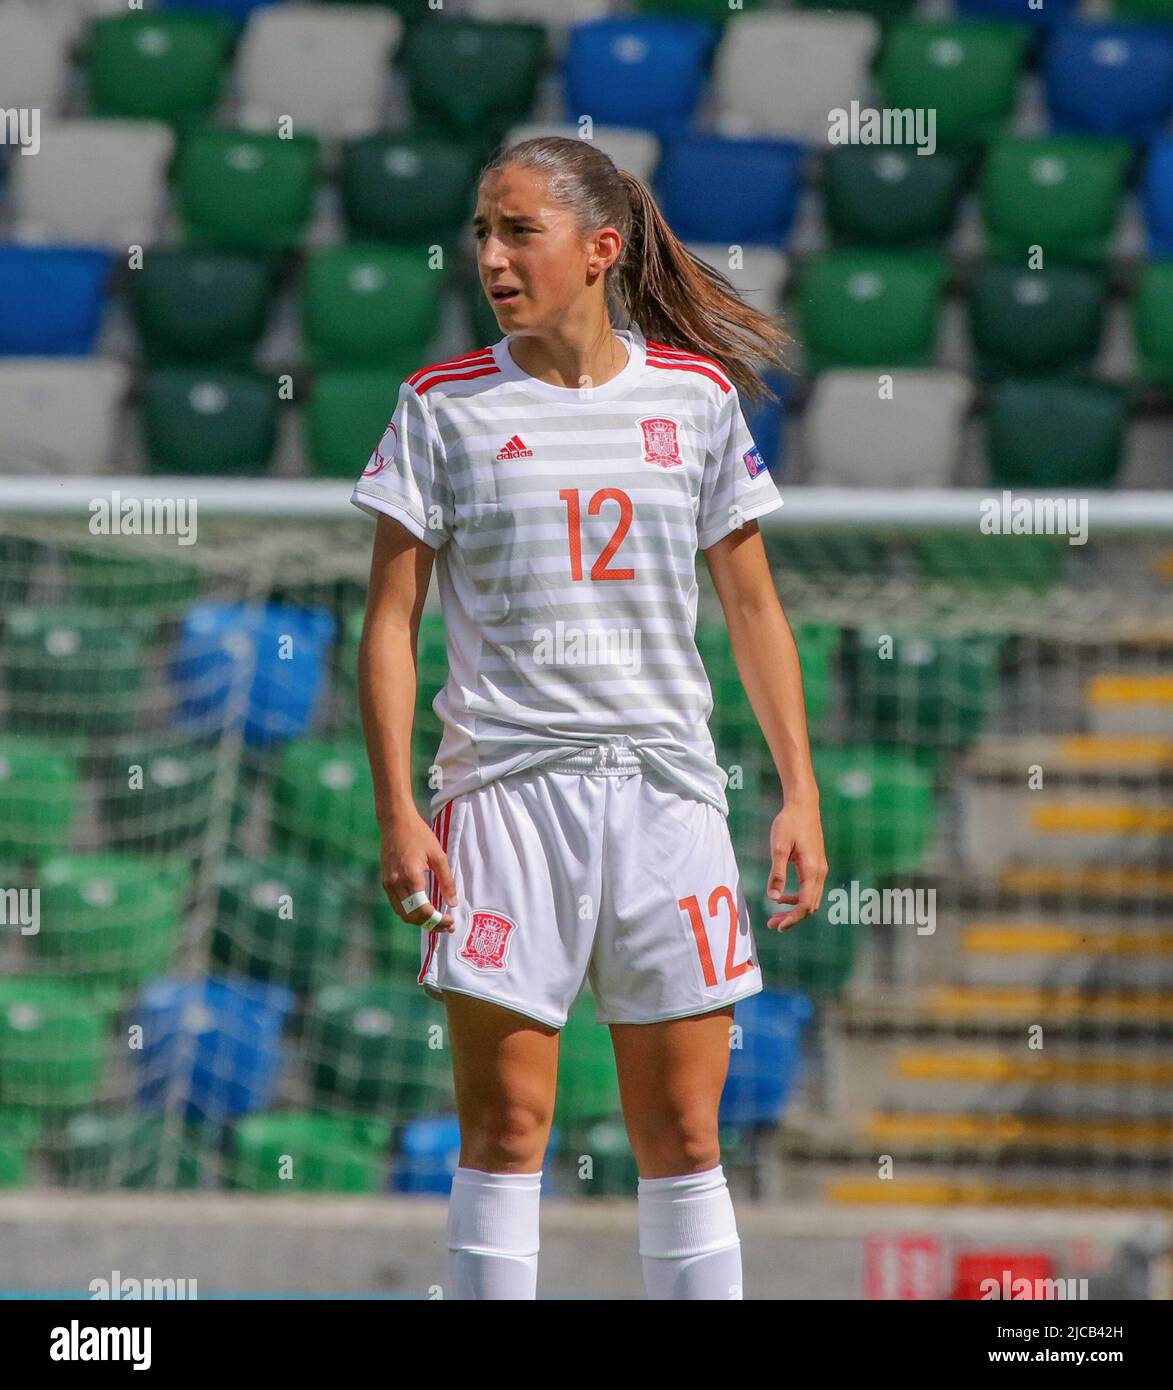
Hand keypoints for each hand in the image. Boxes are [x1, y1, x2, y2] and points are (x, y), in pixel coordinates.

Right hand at [379, 812, 457, 932]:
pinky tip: (423, 909)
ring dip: (419, 921)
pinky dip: (410, 912)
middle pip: (412, 917)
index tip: (451, 921)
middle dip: (431, 925)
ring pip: (403, 914)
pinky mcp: (385, 882)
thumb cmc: (419, 835)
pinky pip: (397, 905)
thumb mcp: (438, 855)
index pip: (423, 910)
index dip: (438, 920)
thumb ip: (447, 881)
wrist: (395, 822)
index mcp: (411, 877)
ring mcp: (388, 884)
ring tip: (437, 921)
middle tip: (447, 925)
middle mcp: (396, 884)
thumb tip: (453, 903)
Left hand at [764, 799, 827, 931]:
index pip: (805, 904)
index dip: (792, 919)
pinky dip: (798, 897)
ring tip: (775, 914)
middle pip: (810, 906)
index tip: (777, 926)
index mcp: (812, 870)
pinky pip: (810, 889)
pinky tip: (782, 896)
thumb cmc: (789, 823)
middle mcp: (820, 872)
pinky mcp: (817, 864)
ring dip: (795, 909)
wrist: (803, 804)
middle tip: (772, 925)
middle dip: (793, 918)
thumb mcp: (778, 848)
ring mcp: (820, 869)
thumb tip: (773, 898)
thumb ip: (777, 873)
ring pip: (811, 899)